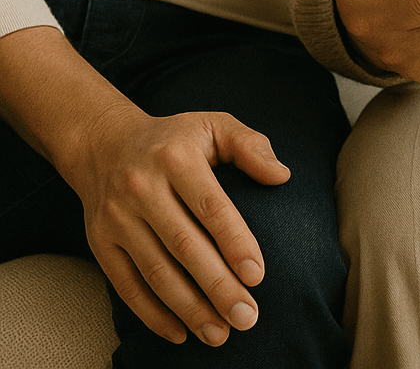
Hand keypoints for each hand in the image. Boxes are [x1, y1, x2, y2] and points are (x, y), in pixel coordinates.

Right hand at [0, 25, 289, 346]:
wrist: (105, 144)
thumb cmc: (174, 139)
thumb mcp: (212, 125)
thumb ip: (250, 146)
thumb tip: (282, 176)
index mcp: (176, 157)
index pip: (211, 206)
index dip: (235, 242)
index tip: (257, 275)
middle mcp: (142, 186)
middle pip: (184, 245)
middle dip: (218, 286)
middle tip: (247, 317)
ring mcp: (117, 217)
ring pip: (156, 271)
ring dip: (189, 308)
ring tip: (220, 333)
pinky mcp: (100, 242)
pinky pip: (126, 285)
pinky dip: (152, 314)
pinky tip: (180, 333)